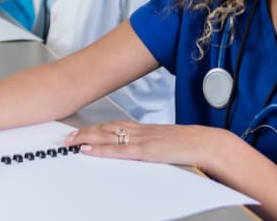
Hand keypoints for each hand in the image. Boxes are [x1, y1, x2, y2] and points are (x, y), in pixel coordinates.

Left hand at [65, 120, 224, 172]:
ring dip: (88, 137)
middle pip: (107, 128)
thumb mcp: (168, 144)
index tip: (82, 131)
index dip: (96, 128)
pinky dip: (102, 149)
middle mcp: (141, 131)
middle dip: (86, 132)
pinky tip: (89, 150)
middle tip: (68, 136)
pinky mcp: (147, 150)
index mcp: (146, 129)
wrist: (208, 144)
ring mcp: (143, 139)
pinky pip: (119, 150)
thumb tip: (141, 151)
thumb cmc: (192, 145)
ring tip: (71, 141)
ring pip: (108, 135)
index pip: (115, 125)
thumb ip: (153, 145)